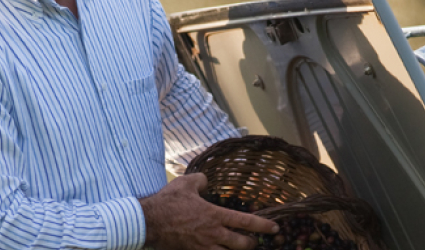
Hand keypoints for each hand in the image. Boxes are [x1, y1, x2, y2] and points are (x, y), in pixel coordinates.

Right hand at [140, 173, 278, 249]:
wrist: (149, 222)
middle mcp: (214, 234)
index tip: (275, 228)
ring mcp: (204, 248)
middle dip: (252, 245)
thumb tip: (207, 181)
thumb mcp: (186, 183)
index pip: (247, 222)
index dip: (264, 226)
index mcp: (215, 216)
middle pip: (243, 245)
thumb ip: (202, 180)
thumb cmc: (168, 201)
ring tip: (239, 249)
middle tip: (255, 242)